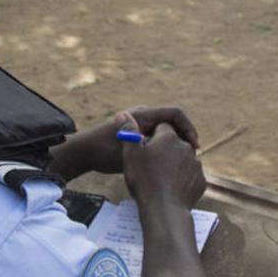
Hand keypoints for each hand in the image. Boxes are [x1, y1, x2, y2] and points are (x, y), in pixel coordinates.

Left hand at [51, 106, 198, 179]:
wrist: (83, 152)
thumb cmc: (105, 152)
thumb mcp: (132, 151)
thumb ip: (154, 147)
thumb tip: (180, 149)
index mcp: (143, 114)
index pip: (175, 113)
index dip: (189, 128)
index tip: (194, 146)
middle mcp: (143, 115)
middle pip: (172, 121)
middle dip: (184, 137)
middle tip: (192, 156)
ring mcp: (139, 123)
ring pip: (165, 130)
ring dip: (175, 143)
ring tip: (182, 160)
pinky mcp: (135, 132)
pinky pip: (156, 136)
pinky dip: (165, 146)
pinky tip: (168, 162)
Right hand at [123, 122, 205, 209]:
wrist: (164, 209)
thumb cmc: (144, 180)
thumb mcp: (130, 154)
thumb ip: (128, 132)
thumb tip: (122, 113)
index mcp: (169, 138)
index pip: (162, 127)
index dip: (151, 136)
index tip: (144, 145)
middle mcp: (186, 147)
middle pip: (174, 143)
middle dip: (164, 150)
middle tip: (151, 164)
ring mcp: (196, 165)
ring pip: (183, 160)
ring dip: (174, 165)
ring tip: (160, 179)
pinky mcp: (201, 181)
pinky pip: (190, 176)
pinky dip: (182, 180)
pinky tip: (171, 188)